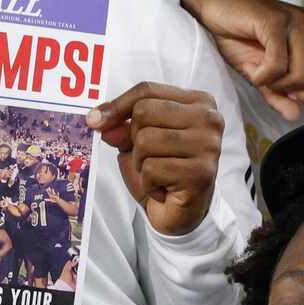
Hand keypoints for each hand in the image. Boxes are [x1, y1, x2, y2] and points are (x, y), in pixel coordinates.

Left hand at [92, 81, 223, 235]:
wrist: (182, 213)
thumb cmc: (163, 171)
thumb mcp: (137, 142)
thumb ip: (120, 127)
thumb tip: (98, 120)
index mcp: (198, 102)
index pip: (147, 91)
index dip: (117, 105)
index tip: (94, 121)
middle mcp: (209, 119)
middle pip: (144, 112)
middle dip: (134, 140)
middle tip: (150, 159)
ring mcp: (208, 145)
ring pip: (145, 141)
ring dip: (140, 164)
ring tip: (157, 174)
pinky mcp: (201, 173)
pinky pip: (151, 169)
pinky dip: (148, 183)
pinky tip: (164, 189)